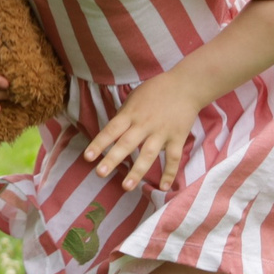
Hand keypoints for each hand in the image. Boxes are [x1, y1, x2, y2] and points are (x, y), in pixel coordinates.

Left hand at [82, 75, 199, 191]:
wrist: (186, 85)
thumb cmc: (156, 90)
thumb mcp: (134, 97)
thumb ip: (124, 115)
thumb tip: (112, 132)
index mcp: (131, 113)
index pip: (112, 130)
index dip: (99, 143)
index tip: (87, 157)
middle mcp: (144, 124)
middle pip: (126, 143)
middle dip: (112, 159)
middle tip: (100, 173)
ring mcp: (162, 132)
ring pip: (148, 153)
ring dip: (137, 171)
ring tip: (126, 186)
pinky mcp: (177, 137)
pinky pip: (173, 158)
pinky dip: (170, 173)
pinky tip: (163, 188)